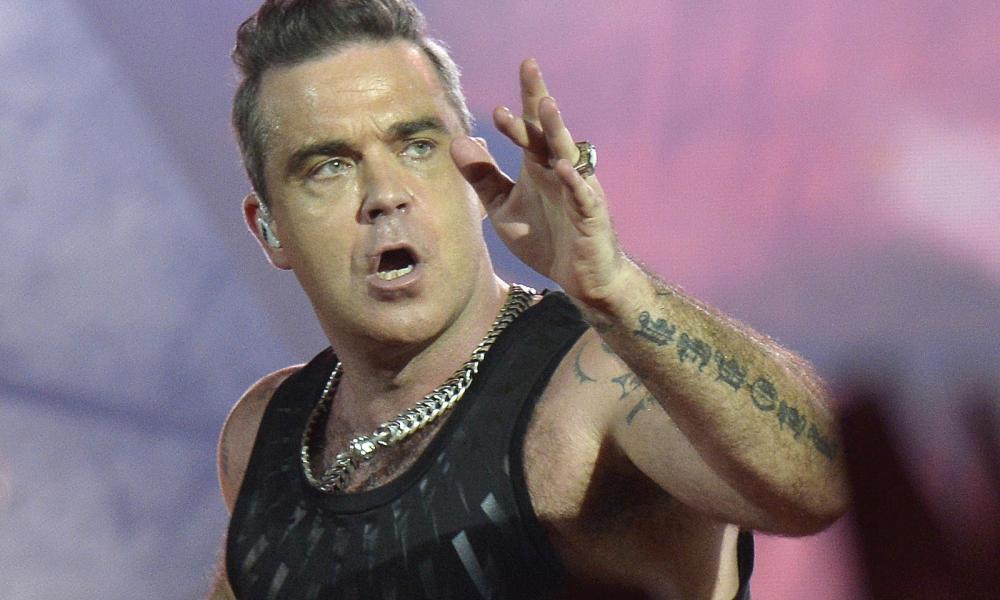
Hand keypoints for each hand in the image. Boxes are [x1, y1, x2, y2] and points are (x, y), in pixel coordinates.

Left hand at [451, 58, 624, 306]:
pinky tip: (562, 167)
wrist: (579, 277)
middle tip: (529, 68)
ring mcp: (578, 190)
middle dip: (539, 98)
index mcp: (538, 165)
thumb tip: (456, 142)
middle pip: (548, 128)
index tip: (512, 83)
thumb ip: (482, 177)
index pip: (530, 125)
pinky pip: (583, 195)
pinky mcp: (590, 215)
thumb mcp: (503, 208)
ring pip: (568, 153)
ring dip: (556, 130)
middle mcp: (559, 170)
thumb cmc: (545, 238)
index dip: (522, 102)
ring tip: (547, 105)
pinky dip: (574, 181)